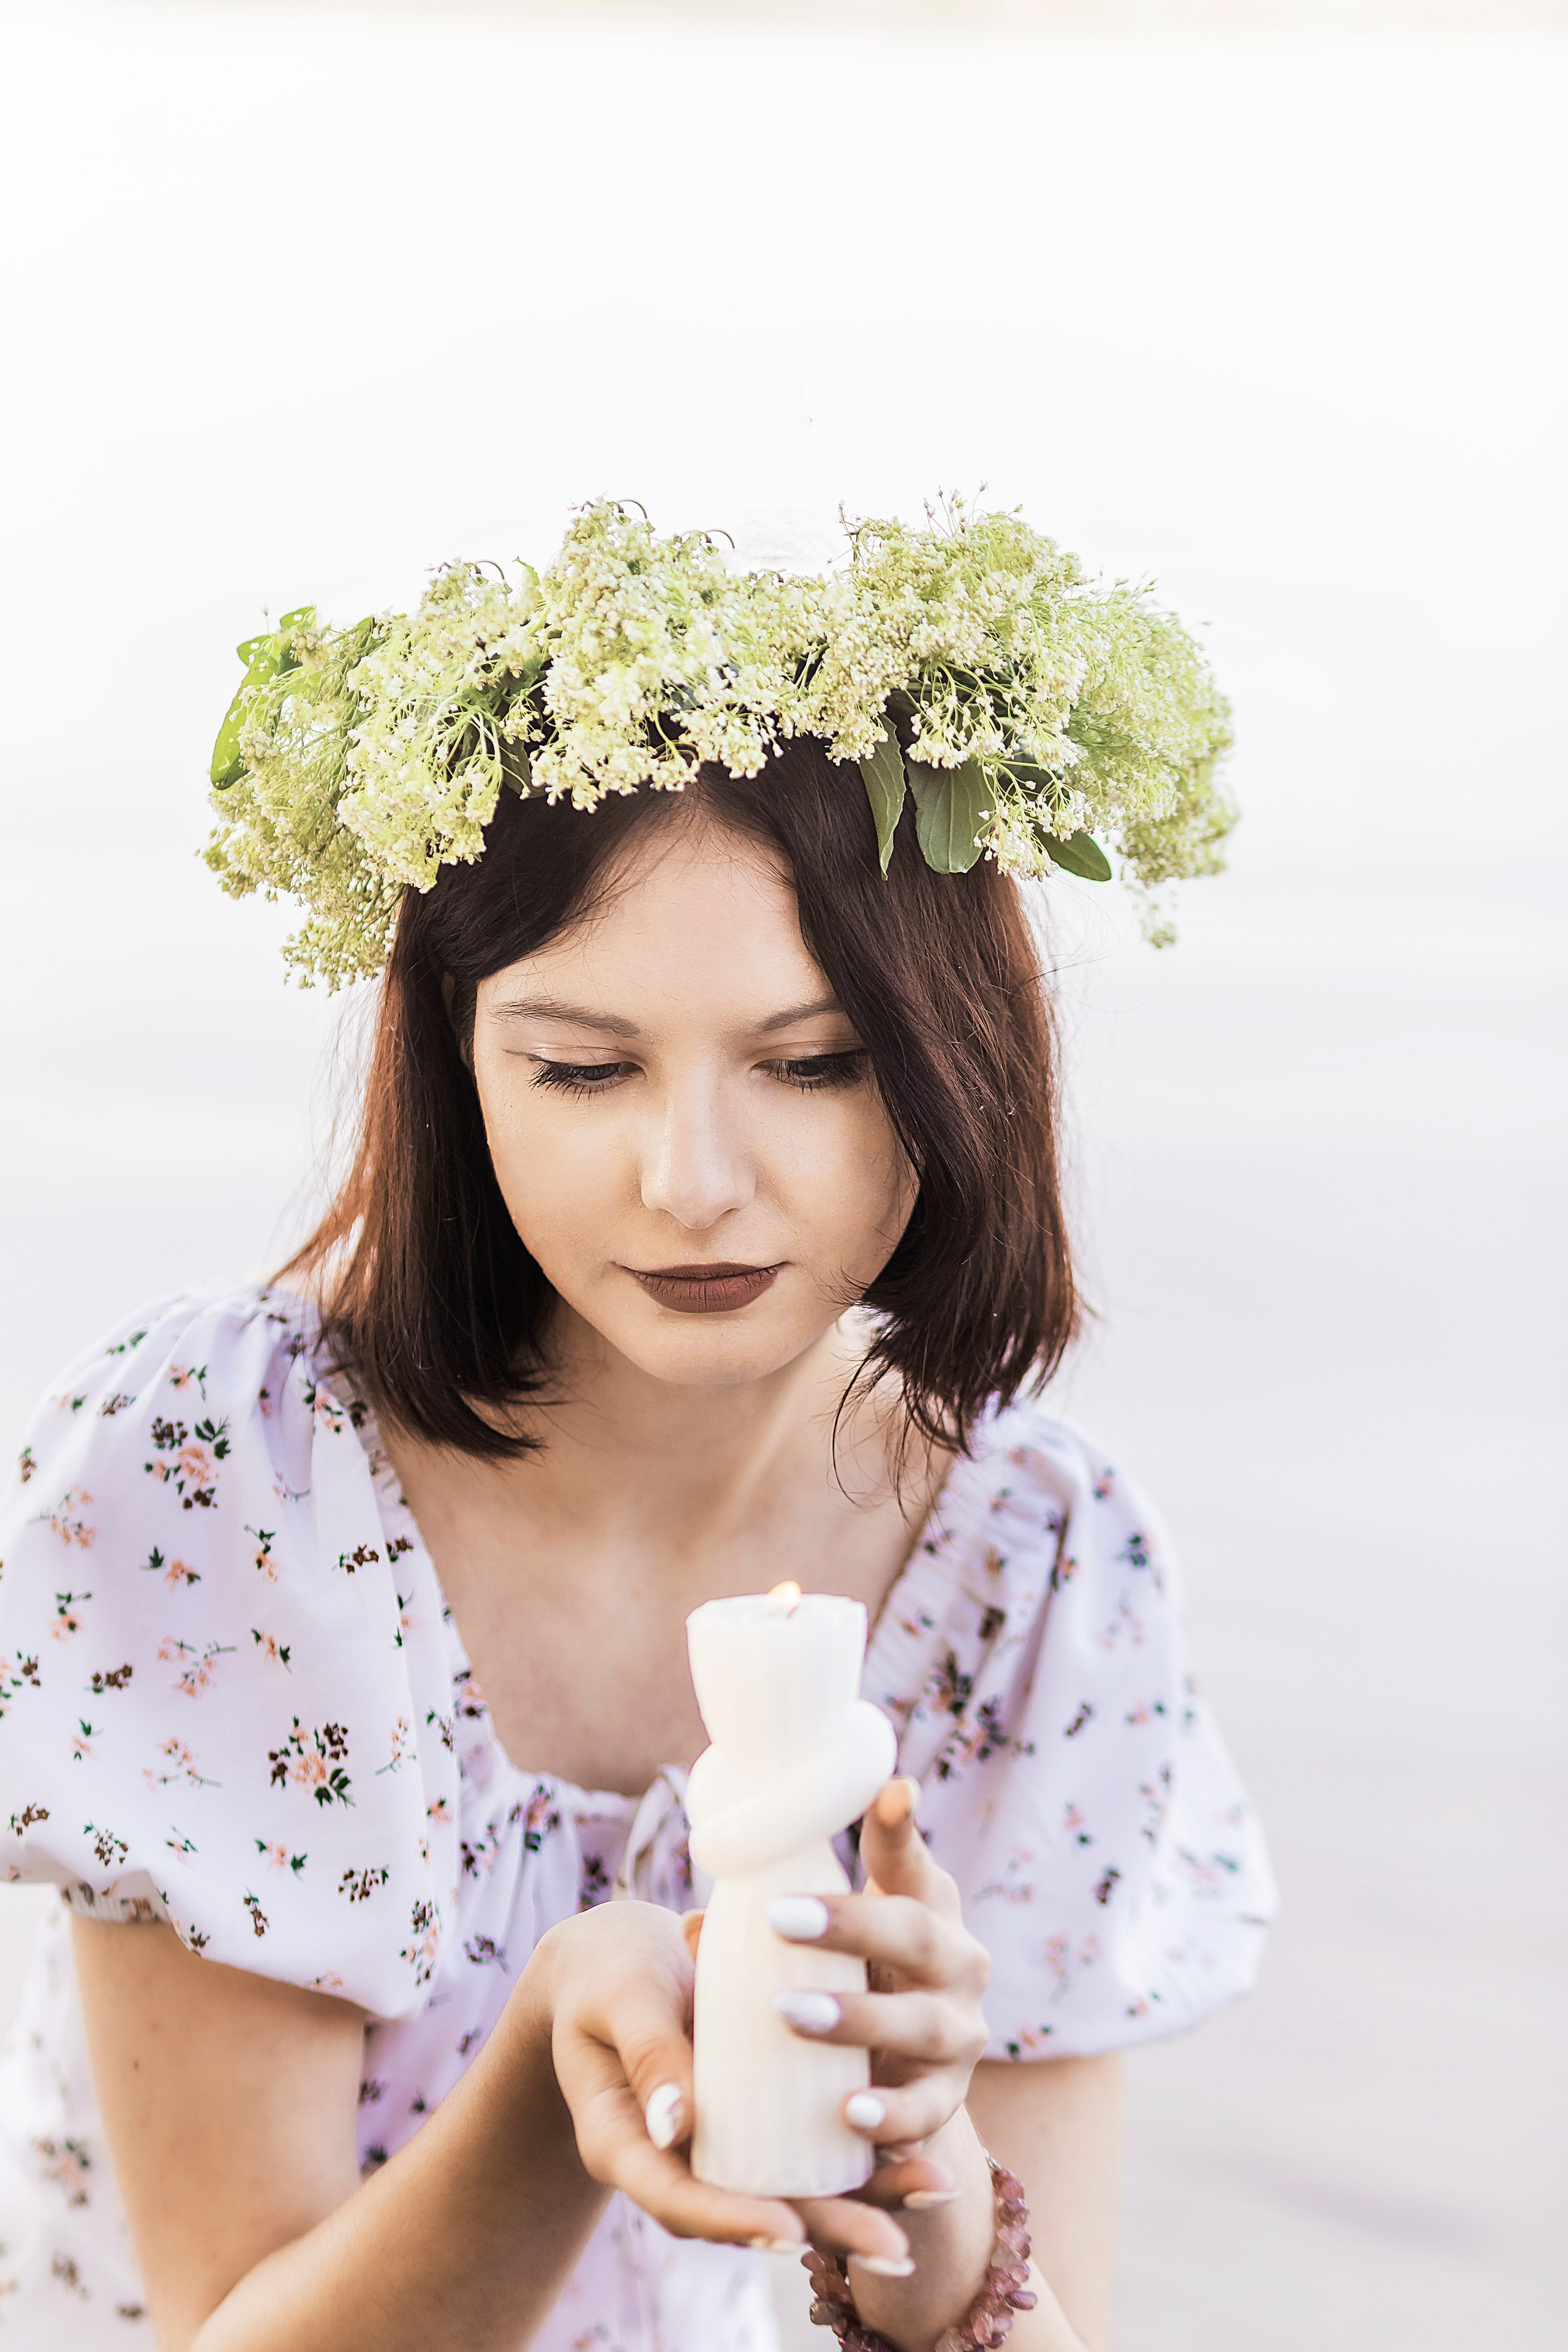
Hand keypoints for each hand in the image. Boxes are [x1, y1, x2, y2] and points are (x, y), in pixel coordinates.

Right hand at [531, 1896, 929, 2267]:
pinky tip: (920, 2150)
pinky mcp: (756, 2120)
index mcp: (627, 2145)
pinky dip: (862, 2153)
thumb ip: (647, 2051)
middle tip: (895, 2247)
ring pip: (793, 2189)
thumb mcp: (619, 1998)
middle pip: (752, 2212)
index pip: (679, 2201)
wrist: (616, 1961)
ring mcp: (722, 2146)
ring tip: (933, 2189)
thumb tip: (679, 2125)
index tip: (789, 2232)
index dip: (734, 2221)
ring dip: (864, 2197)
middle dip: (826, 2230)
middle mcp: (679, 2161)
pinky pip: (810, 2149)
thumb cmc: (608, 1972)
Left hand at [772, 1778, 991, 2178]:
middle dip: (851, 1926)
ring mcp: (960, 2031)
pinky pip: (926, 2110)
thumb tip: (695, 1929)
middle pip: (917, 1935)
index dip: (898, 1825)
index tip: (891, 1787)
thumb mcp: (822, 1940)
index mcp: (926, 1905)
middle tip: (779, 1918)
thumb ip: (766, 1931)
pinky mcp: (948, 2097)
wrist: (895, 2069)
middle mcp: (957, 1961)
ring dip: (858, 2018)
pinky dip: (892, 2115)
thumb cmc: (847, 1976)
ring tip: (791, 2014)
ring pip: (920, 2023)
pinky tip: (850, 2116)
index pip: (911, 1858)